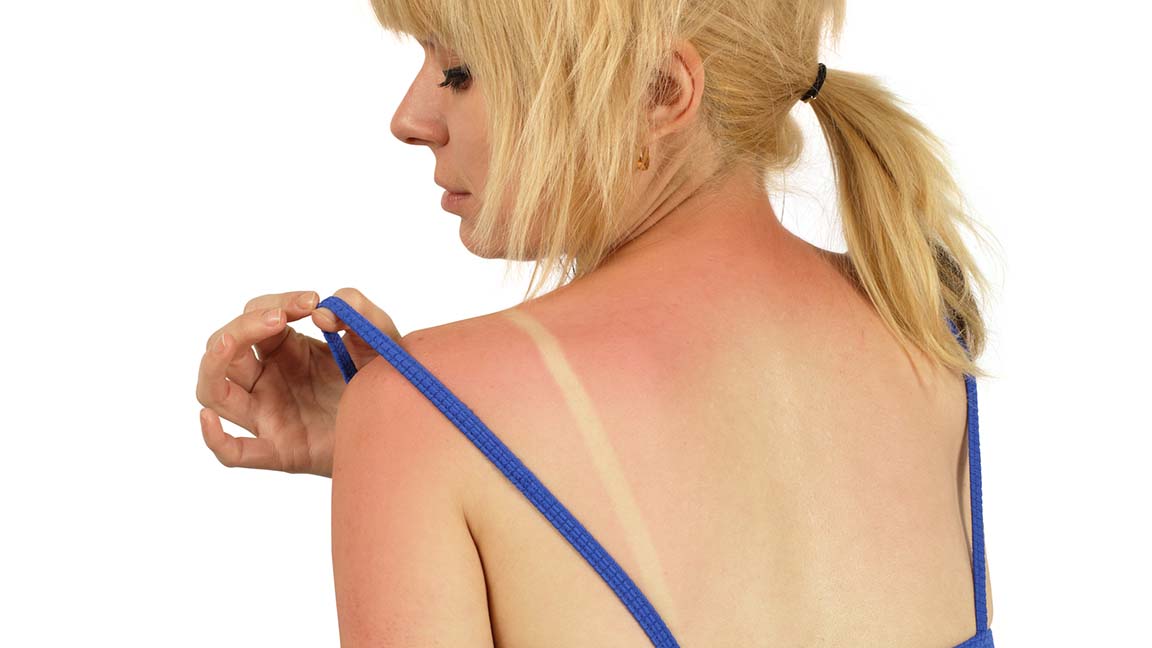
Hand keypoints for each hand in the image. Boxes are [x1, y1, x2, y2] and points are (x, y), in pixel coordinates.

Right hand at [196, 287, 400, 477]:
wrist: (399, 431)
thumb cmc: (383, 384)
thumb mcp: (381, 342)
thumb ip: (361, 315)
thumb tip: (323, 312)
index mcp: (286, 350)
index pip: (257, 315)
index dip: (277, 303)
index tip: (313, 302)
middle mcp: (268, 380)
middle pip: (225, 348)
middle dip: (243, 326)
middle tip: (281, 317)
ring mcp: (268, 415)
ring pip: (214, 391)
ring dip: (214, 364)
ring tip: (231, 343)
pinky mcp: (279, 451)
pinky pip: (235, 452)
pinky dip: (215, 439)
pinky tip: (209, 421)